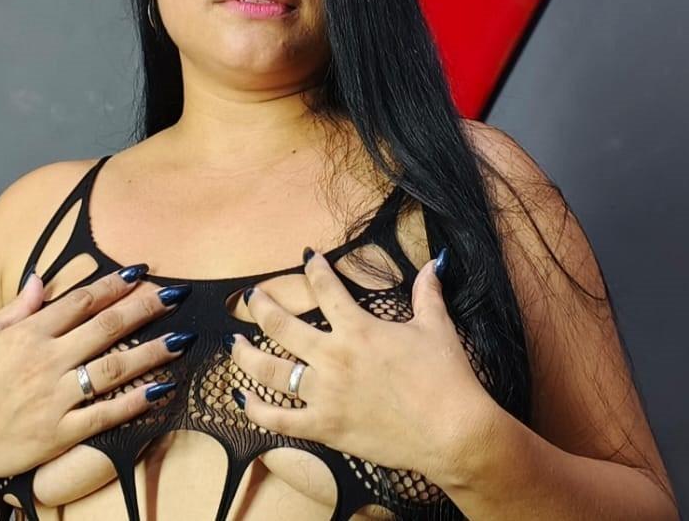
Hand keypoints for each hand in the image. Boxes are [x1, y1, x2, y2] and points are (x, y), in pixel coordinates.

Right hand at [0, 268, 188, 499]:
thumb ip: (16, 308)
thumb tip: (41, 277)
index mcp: (26, 335)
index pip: (80, 301)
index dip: (113, 284)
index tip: (140, 271)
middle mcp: (44, 363)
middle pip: (105, 327)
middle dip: (144, 308)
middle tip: (175, 293)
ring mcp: (54, 399)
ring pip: (113, 368)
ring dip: (151, 351)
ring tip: (181, 338)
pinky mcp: (59, 434)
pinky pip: (105, 414)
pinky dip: (135, 401)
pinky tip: (161, 388)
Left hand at [227, 247, 493, 481]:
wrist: (452, 432)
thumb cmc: (446, 378)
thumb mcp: (436, 327)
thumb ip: (427, 293)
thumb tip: (434, 263)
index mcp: (358, 329)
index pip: (325, 288)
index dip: (314, 268)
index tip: (307, 256)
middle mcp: (334, 357)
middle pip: (281, 326)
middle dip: (262, 306)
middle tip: (252, 298)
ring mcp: (325, 395)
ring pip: (270, 371)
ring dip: (246, 355)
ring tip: (235, 344)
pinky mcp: (324, 428)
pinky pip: (278, 420)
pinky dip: (256, 410)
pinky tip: (243, 399)